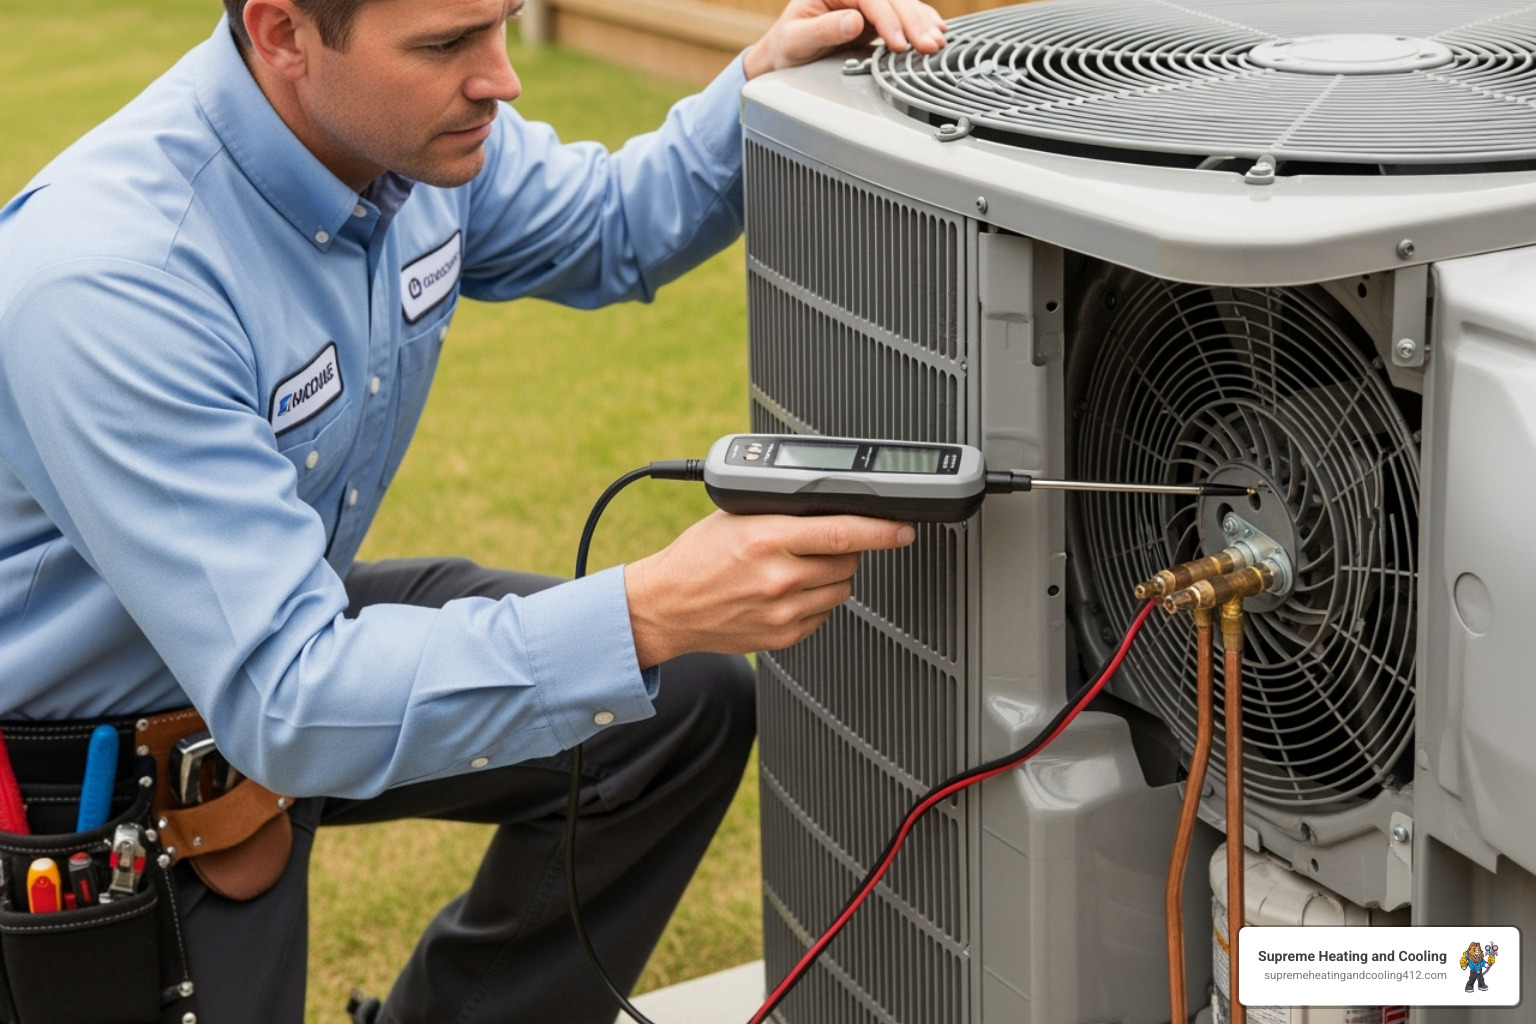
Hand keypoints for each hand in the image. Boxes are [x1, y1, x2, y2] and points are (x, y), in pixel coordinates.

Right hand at [624, 511, 915, 665]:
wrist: (666, 606)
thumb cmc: (697, 557)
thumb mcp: (736, 516)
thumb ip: (784, 510)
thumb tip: (831, 503)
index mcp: (768, 538)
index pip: (844, 532)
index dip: (883, 530)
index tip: (903, 529)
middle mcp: (779, 577)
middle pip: (850, 562)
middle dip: (847, 548)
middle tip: (820, 542)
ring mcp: (783, 612)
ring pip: (843, 589)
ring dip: (834, 575)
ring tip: (800, 566)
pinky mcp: (783, 636)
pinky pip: (824, 614)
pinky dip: (817, 600)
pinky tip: (790, 590)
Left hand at [743, 0, 946, 79]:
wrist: (785, 53)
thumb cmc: (787, 45)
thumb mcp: (797, 39)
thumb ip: (824, 29)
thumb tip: (853, 21)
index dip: (888, 19)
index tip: (898, 43)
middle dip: (913, 23)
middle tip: (927, 46)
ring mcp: (866, 3)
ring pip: (902, 5)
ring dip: (922, 24)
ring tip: (937, 43)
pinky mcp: (876, 16)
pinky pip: (903, 15)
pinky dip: (921, 22)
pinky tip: (937, 30)